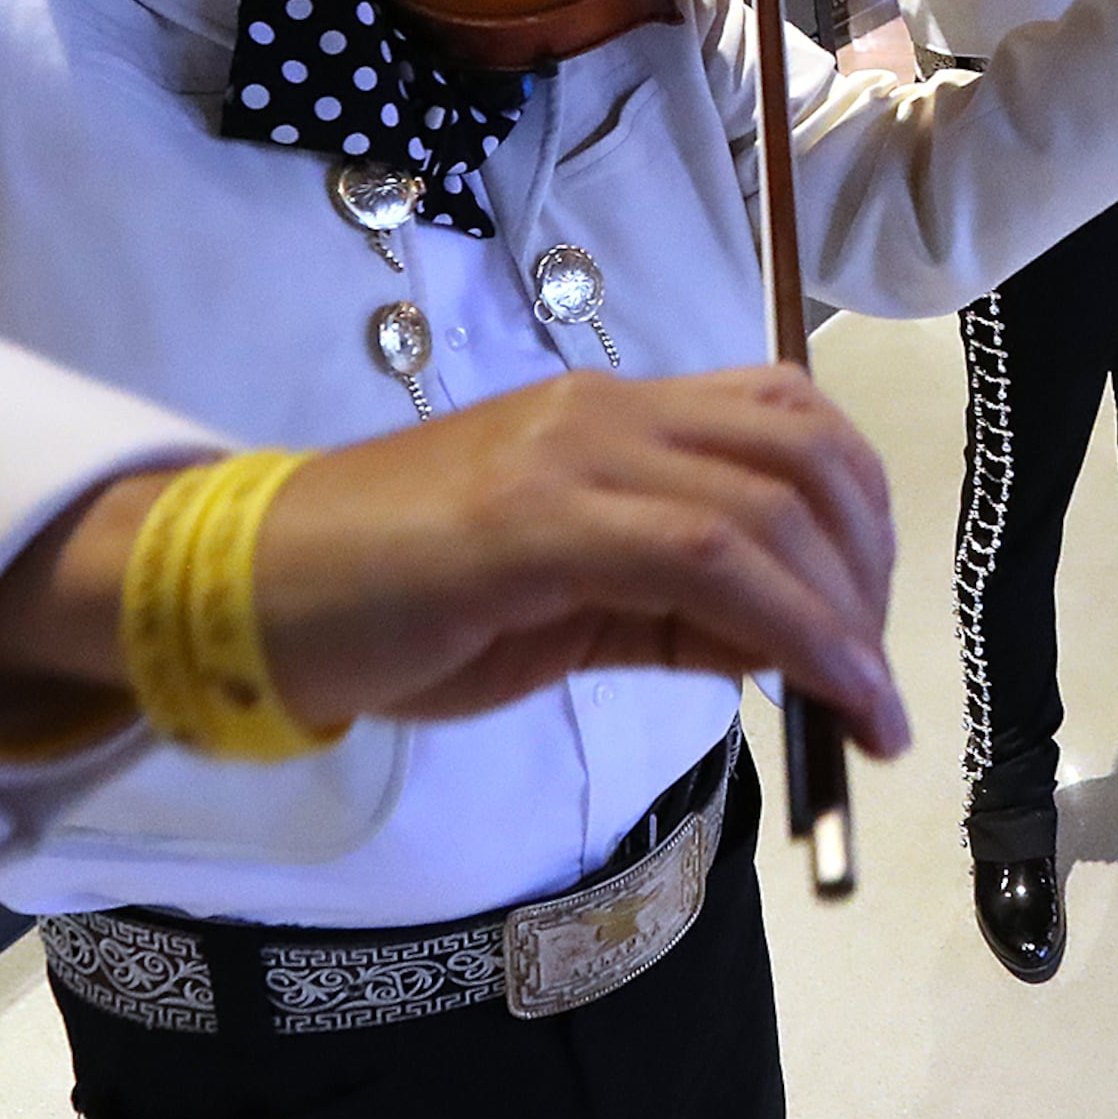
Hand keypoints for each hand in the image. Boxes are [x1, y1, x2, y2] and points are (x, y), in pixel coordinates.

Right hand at [0, 366, 909, 755]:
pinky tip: (827, 699)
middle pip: (805, 454)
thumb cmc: (393, 606)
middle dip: (870, 567)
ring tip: (864, 706)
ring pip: (770, 503)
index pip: (788, 419)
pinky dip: (797, 632)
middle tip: (871, 674)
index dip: (860, 513)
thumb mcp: (566, 602)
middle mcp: (607, 412)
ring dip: (847, 613)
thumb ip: (675, 608)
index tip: (872, 621)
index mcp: (614, 416)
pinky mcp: (535, 521)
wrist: (245, 596)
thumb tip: (789, 643)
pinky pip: (710, 558)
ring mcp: (570, 457)